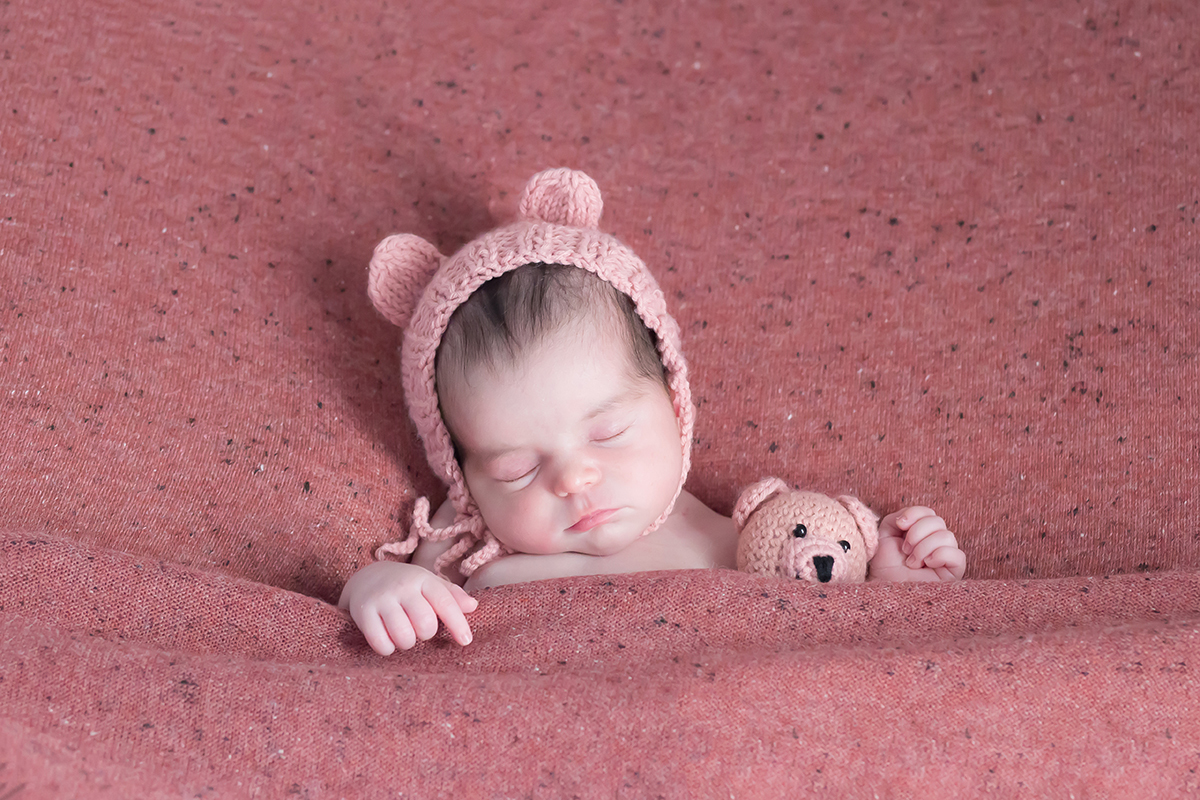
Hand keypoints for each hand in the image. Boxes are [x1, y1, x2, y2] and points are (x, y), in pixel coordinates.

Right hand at [338, 561, 477, 653]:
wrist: (366, 578)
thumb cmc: (407, 586)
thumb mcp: (429, 584)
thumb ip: (451, 595)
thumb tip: (473, 606)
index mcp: (422, 579)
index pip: (445, 602)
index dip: (457, 623)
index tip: (465, 641)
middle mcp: (402, 587)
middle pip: (425, 624)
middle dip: (426, 634)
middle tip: (419, 629)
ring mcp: (381, 599)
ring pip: (404, 636)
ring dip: (407, 643)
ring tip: (403, 634)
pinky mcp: (363, 613)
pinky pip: (381, 643)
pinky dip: (387, 648)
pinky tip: (388, 641)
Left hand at [868, 506, 965, 581]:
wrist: (883, 588)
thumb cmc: (885, 566)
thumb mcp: (884, 535)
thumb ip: (896, 518)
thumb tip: (908, 517)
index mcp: (922, 533)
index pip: (929, 513)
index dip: (915, 514)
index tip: (900, 525)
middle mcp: (937, 543)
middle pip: (938, 521)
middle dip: (916, 533)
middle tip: (905, 550)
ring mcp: (946, 558)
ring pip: (947, 536)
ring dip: (923, 547)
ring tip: (912, 562)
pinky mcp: (954, 573)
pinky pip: (958, 555)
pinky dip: (939, 555)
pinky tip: (927, 565)